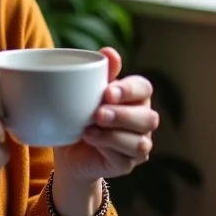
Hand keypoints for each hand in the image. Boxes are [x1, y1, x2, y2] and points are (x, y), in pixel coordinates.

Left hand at [53, 47, 158, 181]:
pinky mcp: (127, 164)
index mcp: (134, 97)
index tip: (107, 91)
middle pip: (148, 117)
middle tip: (98, 113)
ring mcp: (138, 144)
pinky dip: (108, 148)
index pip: (144, 88)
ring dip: (115, 134)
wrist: (67, 149)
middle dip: (123, 115)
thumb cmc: (78, 114)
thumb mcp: (85, 91)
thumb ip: (99, 73)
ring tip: (90, 128)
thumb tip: (109, 51)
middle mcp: (142, 120)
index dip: (129, 89)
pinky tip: (91, 139)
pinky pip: (126, 158)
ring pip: (140, 141)